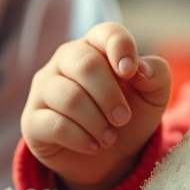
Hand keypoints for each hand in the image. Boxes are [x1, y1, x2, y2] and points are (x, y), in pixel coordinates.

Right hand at [21, 22, 171, 189]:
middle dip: (110, 95)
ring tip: (109, 136)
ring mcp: (44, 89)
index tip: (131, 72)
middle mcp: (65, 61)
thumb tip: (140, 69)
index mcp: (96, 46)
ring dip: (97, 121)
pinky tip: (93, 145)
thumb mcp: (154, 96)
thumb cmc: (130, 115)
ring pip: (69, 97)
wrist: (112, 157)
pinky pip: (54, 124)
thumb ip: (157, 74)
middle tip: (123, 118)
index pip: (106, 32)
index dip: (121, 48)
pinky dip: (81, 138)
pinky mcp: (32, 120)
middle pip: (85, 65)